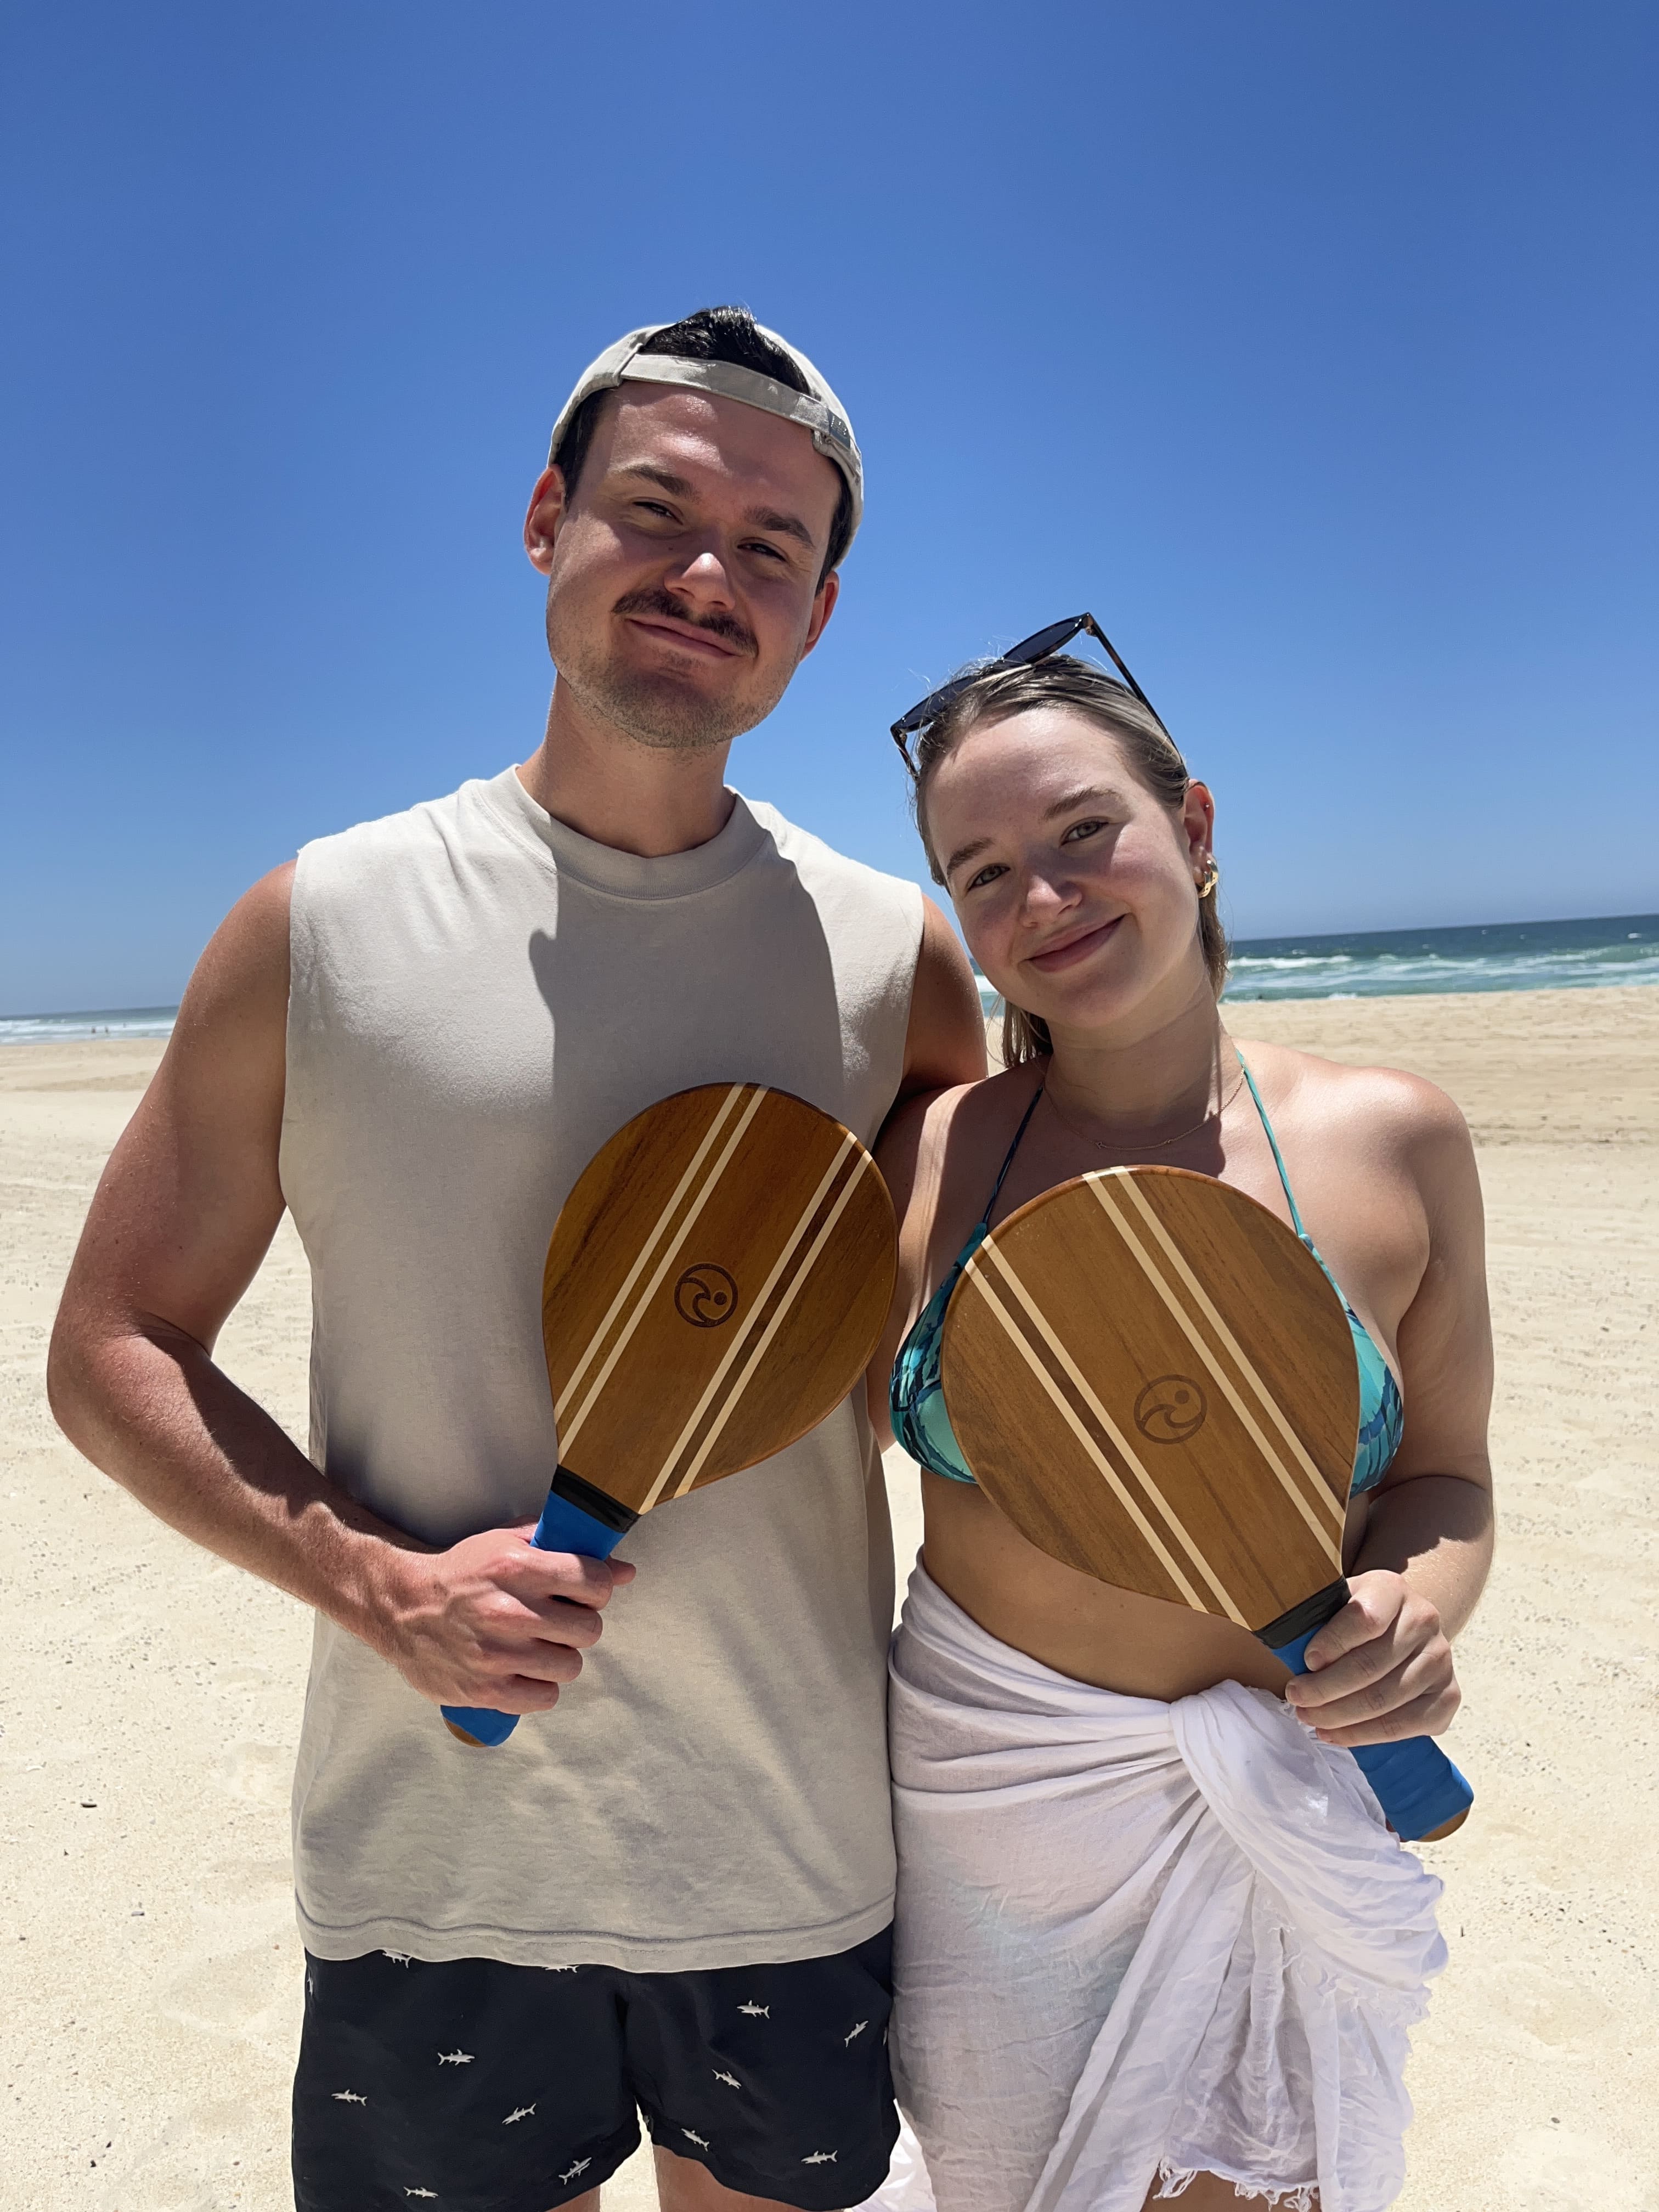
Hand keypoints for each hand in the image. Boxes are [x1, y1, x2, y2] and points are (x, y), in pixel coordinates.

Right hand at [368, 1523, 635, 1713]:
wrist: (401, 1608)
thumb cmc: (461, 1575)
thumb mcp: (507, 1543)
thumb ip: (566, 1549)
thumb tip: (624, 1570)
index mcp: (517, 1568)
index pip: (595, 1582)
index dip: (597, 1587)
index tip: (585, 1591)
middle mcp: (509, 1612)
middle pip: (589, 1629)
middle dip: (578, 1624)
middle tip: (557, 1621)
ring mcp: (497, 1655)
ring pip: (571, 1666)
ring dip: (559, 1656)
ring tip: (537, 1646)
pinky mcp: (485, 1690)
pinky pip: (545, 1697)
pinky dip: (540, 1687)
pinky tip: (524, 1671)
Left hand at [1283, 1569, 1459, 1746]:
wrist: (1402, 1628)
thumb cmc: (1356, 1618)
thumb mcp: (1337, 1602)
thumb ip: (1314, 1617)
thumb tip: (1281, 1645)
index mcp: (1393, 1589)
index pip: (1365, 1618)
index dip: (1332, 1643)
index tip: (1305, 1662)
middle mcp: (1424, 1621)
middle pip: (1370, 1666)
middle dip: (1325, 1689)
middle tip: (1296, 1698)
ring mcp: (1440, 1661)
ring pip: (1384, 1700)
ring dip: (1338, 1715)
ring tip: (1308, 1717)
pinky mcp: (1447, 1697)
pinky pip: (1404, 1726)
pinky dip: (1364, 1734)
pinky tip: (1335, 1733)